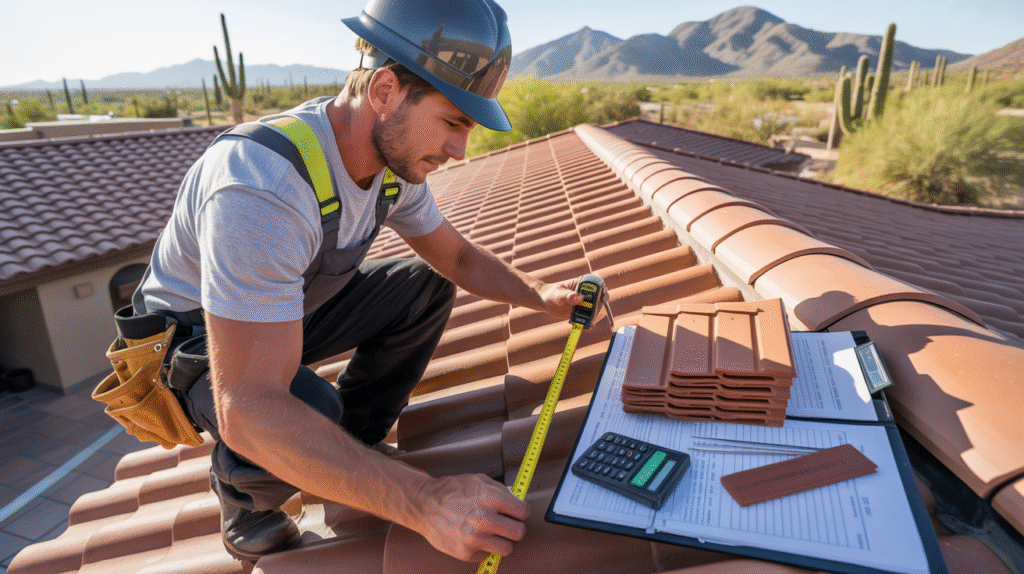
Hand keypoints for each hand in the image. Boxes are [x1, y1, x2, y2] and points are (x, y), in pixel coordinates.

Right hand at [414, 474, 529, 561]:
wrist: (424, 504)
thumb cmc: (451, 491)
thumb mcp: (478, 480)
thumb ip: (500, 491)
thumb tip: (517, 500)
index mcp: (490, 498)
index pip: (523, 512)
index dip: (520, 512)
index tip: (516, 513)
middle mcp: (484, 519)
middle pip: (519, 533)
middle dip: (515, 528)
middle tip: (507, 525)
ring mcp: (474, 538)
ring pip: (507, 548)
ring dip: (502, 541)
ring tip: (492, 533)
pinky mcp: (466, 552)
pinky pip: (487, 554)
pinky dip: (483, 548)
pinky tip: (474, 537)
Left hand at [540, 276, 610, 325]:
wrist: (545, 302)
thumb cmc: (551, 293)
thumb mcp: (558, 293)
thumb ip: (568, 295)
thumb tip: (579, 298)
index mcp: (582, 284)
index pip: (597, 284)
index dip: (603, 290)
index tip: (602, 297)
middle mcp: (586, 293)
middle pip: (600, 298)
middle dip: (599, 306)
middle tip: (593, 312)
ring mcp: (585, 303)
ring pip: (596, 309)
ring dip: (594, 315)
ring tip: (588, 320)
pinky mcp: (582, 312)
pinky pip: (589, 317)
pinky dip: (589, 321)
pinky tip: (585, 324)